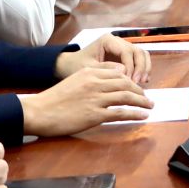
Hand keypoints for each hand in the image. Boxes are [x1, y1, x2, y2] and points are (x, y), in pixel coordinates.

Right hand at [22, 63, 152, 136]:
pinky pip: (120, 113)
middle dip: (139, 91)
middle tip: (147, 98)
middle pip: (126, 84)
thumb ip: (95, 74)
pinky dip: (135, 114)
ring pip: (126, 97)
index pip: (119, 73)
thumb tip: (118, 71)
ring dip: (141, 102)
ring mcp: (96, 99)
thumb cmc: (54, 98)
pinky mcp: (95, 115)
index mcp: (90, 73)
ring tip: (149, 106)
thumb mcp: (75, 79)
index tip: (137, 87)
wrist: (39, 112)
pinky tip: (143, 116)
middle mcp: (95, 83)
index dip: (131, 80)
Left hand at [55, 32, 150, 85]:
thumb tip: (124, 71)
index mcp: (108, 40)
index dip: (131, 67)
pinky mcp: (125, 56)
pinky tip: (141, 81)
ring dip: (144, 68)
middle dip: (140, 68)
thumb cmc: (76, 66)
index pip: (126, 52)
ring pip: (142, 54)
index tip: (130, 82)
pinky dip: (143, 70)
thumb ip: (105, 68)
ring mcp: (123, 47)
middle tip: (138, 83)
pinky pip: (139, 60)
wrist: (70, 65)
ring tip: (143, 82)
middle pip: (137, 51)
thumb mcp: (88, 68)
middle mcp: (118, 41)